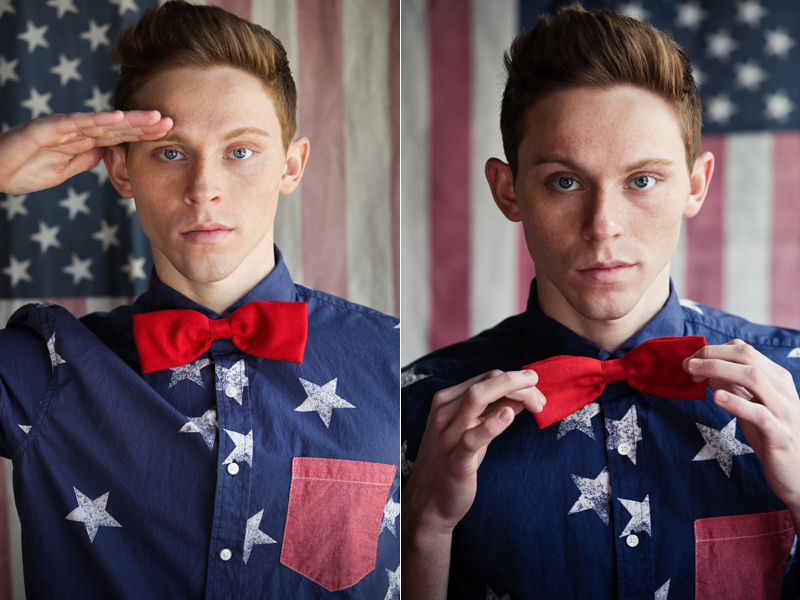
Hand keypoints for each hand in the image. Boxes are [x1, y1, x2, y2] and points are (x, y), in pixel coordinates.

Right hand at [0, 110, 171, 194]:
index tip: (169, 133)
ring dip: (129, 119)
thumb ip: (86, 159)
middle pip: (116, 126)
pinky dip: (97, 120)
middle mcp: (75, 130)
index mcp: (81, 141)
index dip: (142, 134)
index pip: (118, 136)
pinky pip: (75, 124)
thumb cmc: (24, 169)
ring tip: (154, 117)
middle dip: (144, 124)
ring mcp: (62, 128)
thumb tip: (109, 153)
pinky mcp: (46, 129)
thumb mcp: (64, 170)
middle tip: (172, 121)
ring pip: (101, 121)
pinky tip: (117, 119)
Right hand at [404, 369, 544, 535]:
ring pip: (477, 397)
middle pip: (486, 382)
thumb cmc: (453, 463)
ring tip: (536, 402)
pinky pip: (472, 437)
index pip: (486, 377)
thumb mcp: (473, 431)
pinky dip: (492, 424)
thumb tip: (523, 395)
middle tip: (541, 399)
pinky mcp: (454, 459)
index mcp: (447, 401)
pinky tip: (509, 416)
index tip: (535, 393)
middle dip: (519, 383)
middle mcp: (445, 412)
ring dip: (513, 392)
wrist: (428, 502)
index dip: (515, 380)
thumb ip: (493, 412)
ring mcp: (447, 434)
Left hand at [684, 340, 799, 508]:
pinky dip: (736, 402)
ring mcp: (784, 410)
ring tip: (694, 373)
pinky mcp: (780, 433)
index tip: (690, 360)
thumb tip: (703, 369)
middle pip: (747, 357)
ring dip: (719, 370)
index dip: (713, 350)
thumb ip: (730, 386)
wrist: (797, 472)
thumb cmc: (769, 435)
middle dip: (712, 355)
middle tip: (686, 364)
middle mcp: (782, 389)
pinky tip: (717, 397)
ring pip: (754, 378)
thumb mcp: (747, 406)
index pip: (744, 350)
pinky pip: (759, 413)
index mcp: (776, 378)